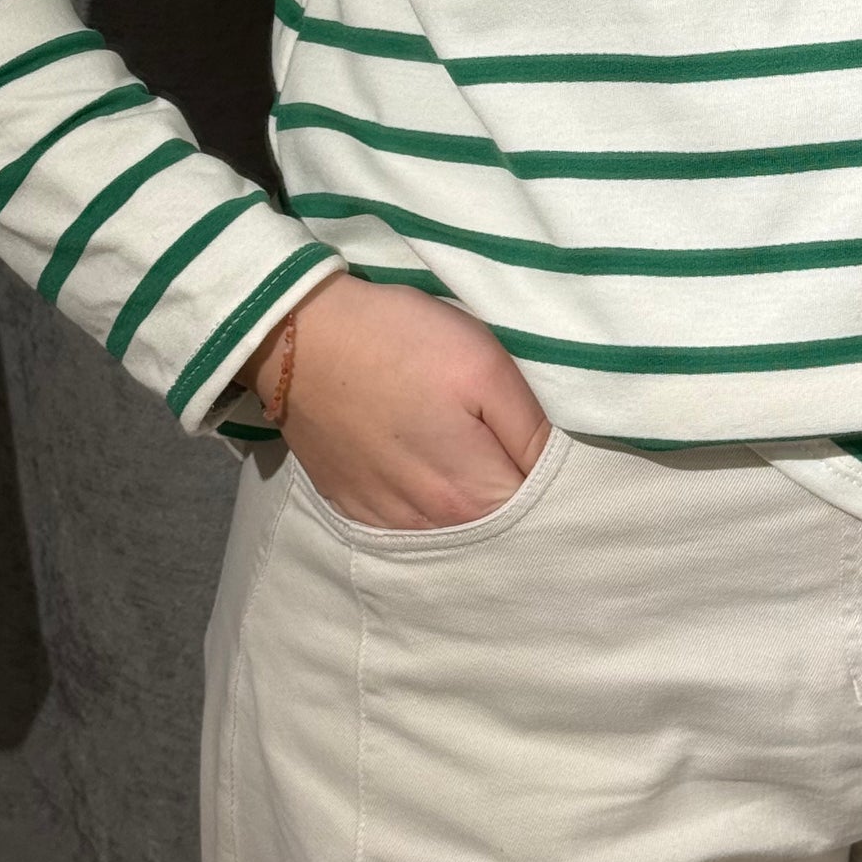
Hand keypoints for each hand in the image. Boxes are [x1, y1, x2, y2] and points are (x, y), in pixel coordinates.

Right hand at [244, 275, 551, 529]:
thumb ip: (532, 429)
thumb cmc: (400, 341)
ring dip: (470, 498)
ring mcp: (387, 519)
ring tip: (467, 449)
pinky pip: (409, 518)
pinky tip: (425, 461)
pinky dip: (426, 500)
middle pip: (499, 522)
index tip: (559, 447)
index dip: (559, 477)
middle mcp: (433, 524)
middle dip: (518, 494)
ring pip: (454, 525)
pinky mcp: (354, 504)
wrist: (298, 335)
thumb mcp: (487, 365)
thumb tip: (562, 470)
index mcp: (473, 494)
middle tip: (515, 443)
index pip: (542, 508)